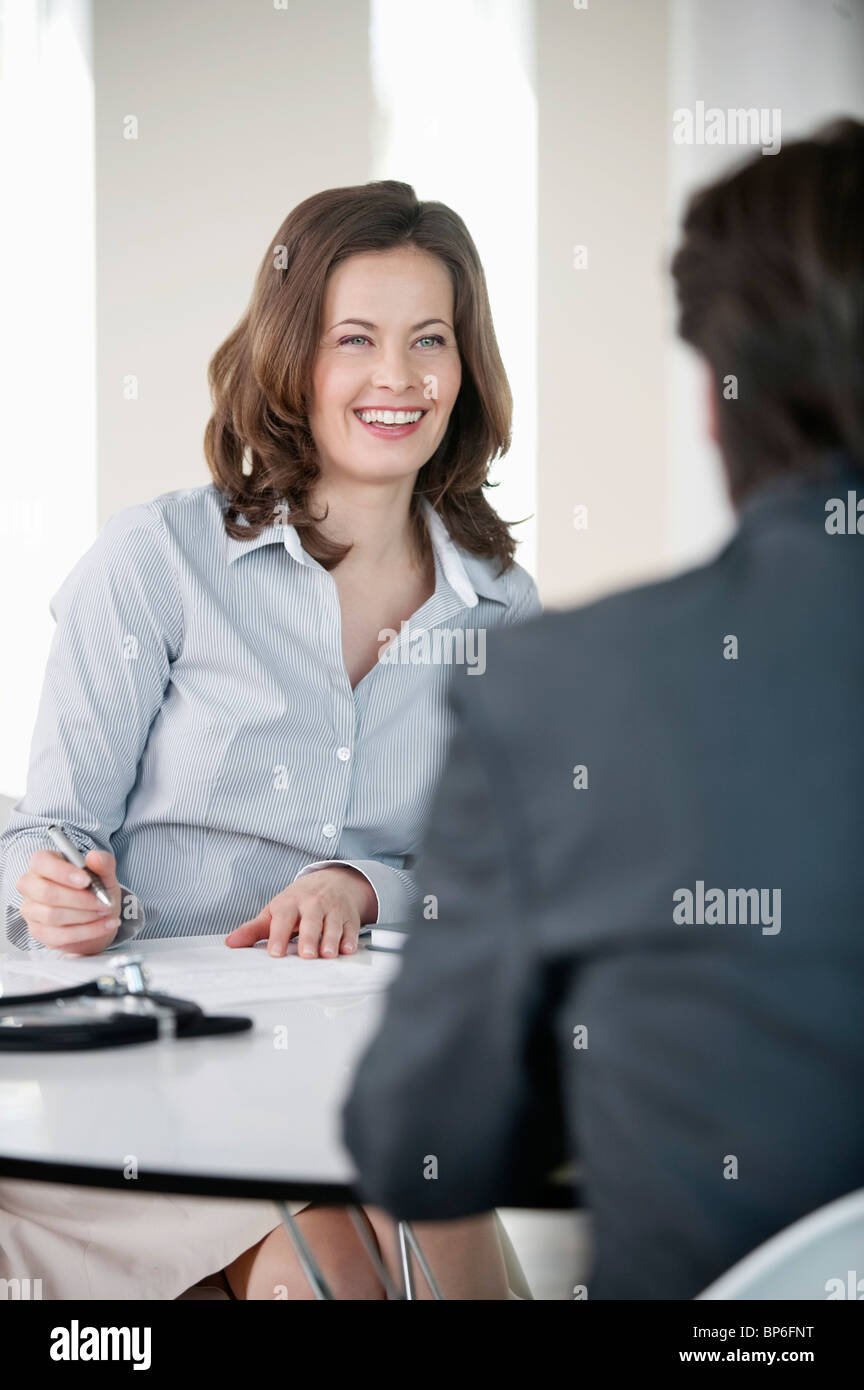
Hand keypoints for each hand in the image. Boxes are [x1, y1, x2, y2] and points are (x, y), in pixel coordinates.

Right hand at [16, 848, 123, 954]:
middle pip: (46, 892)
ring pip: (52, 915)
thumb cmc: (95, 889)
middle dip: (79, 899)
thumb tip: (94, 857)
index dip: (64, 872)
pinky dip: (88, 931)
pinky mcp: (38, 932)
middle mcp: (31, 885)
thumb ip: (103, 863)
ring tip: (105, 912)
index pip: (42, 862)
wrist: (98, 916)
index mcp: (43, 863)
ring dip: (85, 915)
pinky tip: (105, 925)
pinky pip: (60, 935)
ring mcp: (31, 910)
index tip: (87, 880)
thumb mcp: (105, 874)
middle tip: (103, 901)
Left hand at [225, 866, 377, 958]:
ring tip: (327, 954)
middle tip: (306, 955)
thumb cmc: (300, 900)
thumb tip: (231, 942)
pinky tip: (347, 949)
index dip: (278, 936)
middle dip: (309, 938)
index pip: (283, 919)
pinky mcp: (349, 917)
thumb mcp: (275, 910)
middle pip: (311, 921)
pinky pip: (351, 928)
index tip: (275, 952)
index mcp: (290, 903)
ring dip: (331, 940)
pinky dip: (351, 939)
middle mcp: (312, 905)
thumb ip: (253, 929)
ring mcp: (333, 910)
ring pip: (333, 925)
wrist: (333, 880)